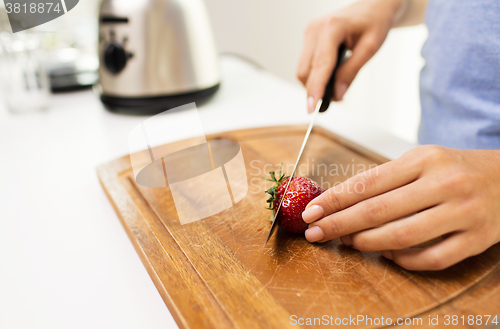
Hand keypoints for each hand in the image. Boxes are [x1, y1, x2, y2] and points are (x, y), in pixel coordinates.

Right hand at [297, 0, 403, 111]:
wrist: (372, 7)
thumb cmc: (373, 22)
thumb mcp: (370, 48)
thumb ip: (351, 72)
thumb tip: (337, 94)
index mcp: (332, 27)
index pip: (320, 65)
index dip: (315, 89)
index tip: (312, 108)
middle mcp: (315, 29)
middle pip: (306, 71)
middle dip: (315, 90)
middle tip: (332, 101)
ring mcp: (309, 33)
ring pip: (303, 70)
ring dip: (315, 84)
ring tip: (334, 88)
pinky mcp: (309, 39)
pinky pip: (306, 64)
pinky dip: (316, 76)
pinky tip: (329, 77)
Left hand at [301, 145, 499, 270]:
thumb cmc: (454, 168)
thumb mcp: (420, 161)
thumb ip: (384, 180)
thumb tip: (340, 202)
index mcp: (424, 159)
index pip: (367, 183)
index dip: (334, 200)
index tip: (311, 212)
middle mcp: (444, 184)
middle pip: (378, 211)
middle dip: (339, 224)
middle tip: (315, 232)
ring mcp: (462, 213)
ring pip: (401, 236)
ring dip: (367, 243)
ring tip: (349, 241)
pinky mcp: (476, 239)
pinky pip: (430, 259)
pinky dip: (403, 260)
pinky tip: (388, 254)